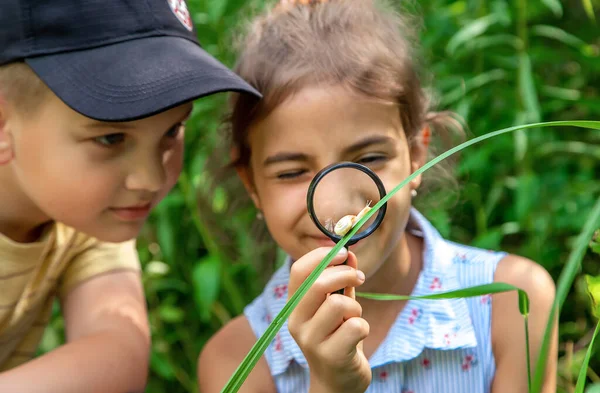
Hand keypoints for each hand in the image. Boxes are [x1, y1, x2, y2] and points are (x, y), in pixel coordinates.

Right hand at [287, 247, 370, 392]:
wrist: (338, 382)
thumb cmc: (338, 338)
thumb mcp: (337, 307)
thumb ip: (341, 282)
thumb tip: (351, 254)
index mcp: (294, 306)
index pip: (300, 270)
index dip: (324, 255)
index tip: (345, 254)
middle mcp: (297, 322)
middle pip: (318, 284)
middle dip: (346, 274)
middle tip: (360, 278)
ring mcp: (311, 340)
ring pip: (339, 304)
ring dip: (355, 307)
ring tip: (354, 318)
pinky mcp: (331, 356)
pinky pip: (356, 326)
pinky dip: (363, 326)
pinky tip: (358, 336)